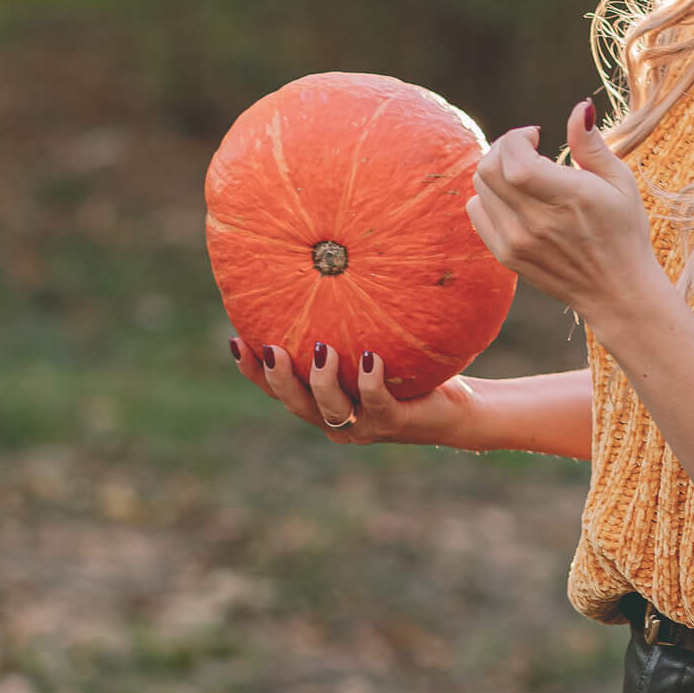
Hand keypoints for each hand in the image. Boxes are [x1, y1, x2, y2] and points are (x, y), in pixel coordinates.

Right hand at [232, 337, 483, 447]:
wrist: (457, 409)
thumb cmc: (407, 372)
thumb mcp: (368, 346)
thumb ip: (343, 329)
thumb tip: (326, 266)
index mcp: (320, 403)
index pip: (275, 390)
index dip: (252, 370)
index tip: (236, 340)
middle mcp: (336, 420)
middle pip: (293, 403)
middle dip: (277, 378)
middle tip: (270, 348)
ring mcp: (364, 426)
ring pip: (329, 409)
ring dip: (320, 381)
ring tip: (320, 351)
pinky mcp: (395, 422)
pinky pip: (376, 403)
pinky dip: (369, 381)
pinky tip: (370, 358)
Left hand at [465, 100, 665, 323]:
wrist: (617, 292)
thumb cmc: (624, 231)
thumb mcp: (619, 182)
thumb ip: (591, 145)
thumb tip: (580, 108)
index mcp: (567, 199)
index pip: (513, 160)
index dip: (517, 138)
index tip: (536, 136)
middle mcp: (535, 222)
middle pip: (488, 169)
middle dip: (503, 148)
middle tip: (526, 149)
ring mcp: (516, 241)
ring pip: (480, 187)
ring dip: (497, 170)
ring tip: (526, 175)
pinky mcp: (505, 255)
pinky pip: (476, 211)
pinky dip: (488, 196)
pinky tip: (515, 199)